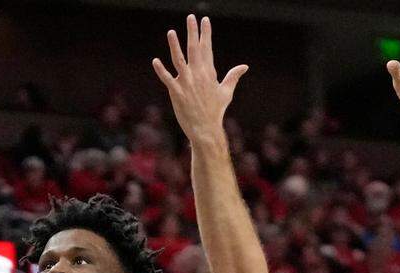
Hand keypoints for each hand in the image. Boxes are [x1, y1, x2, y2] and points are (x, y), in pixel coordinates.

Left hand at [152, 15, 248, 143]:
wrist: (205, 129)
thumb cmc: (216, 111)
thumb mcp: (226, 92)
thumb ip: (233, 77)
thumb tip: (244, 67)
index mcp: (209, 73)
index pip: (207, 48)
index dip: (206, 33)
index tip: (205, 20)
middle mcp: (198, 75)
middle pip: (194, 49)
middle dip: (193, 32)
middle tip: (191, 17)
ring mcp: (186, 83)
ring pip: (179, 60)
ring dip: (174, 46)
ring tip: (171, 32)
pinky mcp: (176, 93)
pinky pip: (167, 79)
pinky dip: (161, 70)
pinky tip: (155, 60)